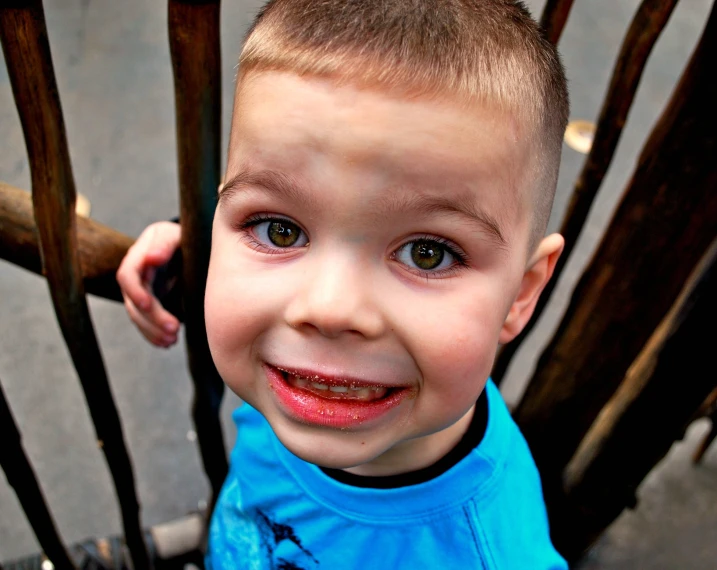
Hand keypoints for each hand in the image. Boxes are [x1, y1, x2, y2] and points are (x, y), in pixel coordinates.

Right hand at [117, 222, 181, 346]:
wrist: (186, 243)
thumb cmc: (183, 236)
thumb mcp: (175, 234)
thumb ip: (165, 244)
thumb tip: (152, 258)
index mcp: (139, 256)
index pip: (127, 275)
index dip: (135, 291)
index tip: (147, 304)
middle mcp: (136, 275)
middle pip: (134, 302)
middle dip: (151, 318)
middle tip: (174, 330)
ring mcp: (141, 290)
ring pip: (139, 316)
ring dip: (153, 331)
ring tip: (172, 341)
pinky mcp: (150, 302)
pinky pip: (146, 321)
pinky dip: (155, 334)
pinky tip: (168, 343)